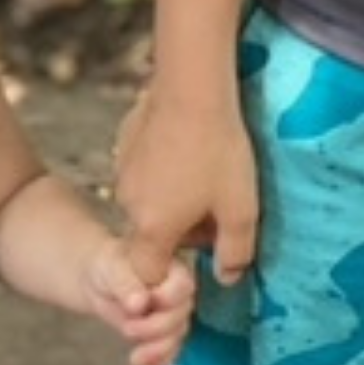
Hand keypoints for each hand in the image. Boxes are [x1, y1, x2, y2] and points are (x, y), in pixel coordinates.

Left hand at [83, 233, 196, 364]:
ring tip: (134, 357)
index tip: (147, 302)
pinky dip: (158, 362)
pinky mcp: (165, 337)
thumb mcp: (113, 269)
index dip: (169, 298)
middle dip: (155, 328)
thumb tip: (139, 304)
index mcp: (172, 269)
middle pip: (180, 316)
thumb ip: (126, 283)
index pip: (183, 285)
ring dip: (156, 350)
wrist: (100, 284)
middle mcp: (179, 295)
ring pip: (176, 338)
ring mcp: (174, 317)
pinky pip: (169, 354)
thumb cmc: (109, 267)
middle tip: (127, 329)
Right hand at [111, 80, 259, 285]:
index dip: (171, 272)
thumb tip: (226, 277)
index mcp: (153, 228)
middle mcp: (128, 203)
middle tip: (214, 205)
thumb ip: (235, 254)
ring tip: (201, 171)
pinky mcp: (122, 141)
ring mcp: (121, 170)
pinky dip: (160, 169)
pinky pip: (141, 171)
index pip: (148, 273)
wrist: (192, 88)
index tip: (200, 249)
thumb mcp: (242, 211)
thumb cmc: (218, 152)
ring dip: (169, 198)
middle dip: (180, 230)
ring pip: (146, 201)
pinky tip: (184, 147)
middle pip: (150, 235)